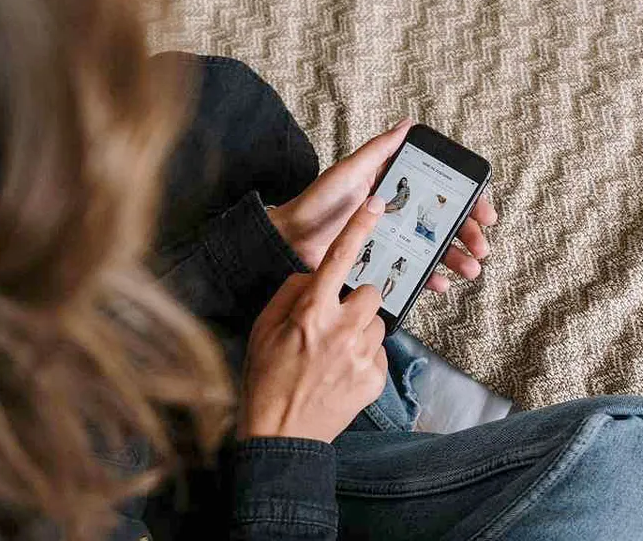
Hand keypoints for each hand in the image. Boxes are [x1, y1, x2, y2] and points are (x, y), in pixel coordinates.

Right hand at [239, 195, 388, 441]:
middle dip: (357, 301)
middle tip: (335, 322)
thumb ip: (291, 294)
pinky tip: (341, 374)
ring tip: (335, 354)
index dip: (359, 228)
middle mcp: (341, 330)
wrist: (281, 436)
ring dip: (361, 331)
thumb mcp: (264, 328)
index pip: (340, 259)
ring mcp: (362, 356)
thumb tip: (314, 277)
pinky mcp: (376, 378)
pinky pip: (379, 353)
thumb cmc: (266, 379)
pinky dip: (364, 359)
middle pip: (370, 292)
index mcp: (311, 312)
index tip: (376, 206)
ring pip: (378, 323)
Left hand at [269, 120, 498, 292]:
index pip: (441, 191)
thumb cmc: (317, 203)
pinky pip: (414, 271)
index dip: (469, 201)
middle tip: (481, 247)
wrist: (291, 241)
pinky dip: (430, 277)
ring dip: (456, 258)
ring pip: (435, 248)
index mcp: (396, 186)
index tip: (484, 212)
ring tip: (470, 269)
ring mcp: (394, 239)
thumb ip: (379, 150)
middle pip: (445, 222)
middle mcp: (399, 212)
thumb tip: (407, 124)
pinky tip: (440, 283)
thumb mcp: (350, 171)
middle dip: (469, 235)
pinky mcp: (384, 262)